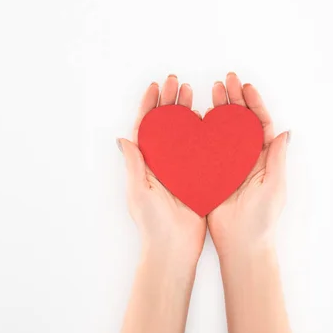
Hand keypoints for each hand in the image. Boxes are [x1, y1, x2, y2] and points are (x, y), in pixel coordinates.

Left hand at [118, 75, 206, 266]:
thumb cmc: (152, 224)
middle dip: (170, 102)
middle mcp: (162, 164)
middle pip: (166, 126)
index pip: (147, 128)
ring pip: (183, 134)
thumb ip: (134, 164)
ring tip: (192, 93)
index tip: (156, 86)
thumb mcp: (139, 192)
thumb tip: (123, 138)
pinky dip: (204, 134)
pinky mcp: (196, 179)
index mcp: (146, 165)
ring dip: (186, 112)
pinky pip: (200, 152)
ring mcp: (180, 170)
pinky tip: (210, 120)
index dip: (150, 106)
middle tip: (177, 82)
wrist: (174, 249)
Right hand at [207, 73, 288, 256]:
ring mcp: (229, 165)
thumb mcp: (274, 186)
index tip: (245, 86)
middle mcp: (247, 158)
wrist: (241, 244)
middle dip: (235, 99)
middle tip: (226, 80)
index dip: (254, 104)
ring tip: (212, 90)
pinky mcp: (212, 174)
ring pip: (223, 131)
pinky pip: (207, 148)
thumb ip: (277, 158)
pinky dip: (203, 132)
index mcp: (265, 159)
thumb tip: (285, 131)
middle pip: (241, 122)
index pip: (260, 124)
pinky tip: (197, 117)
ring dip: (219, 110)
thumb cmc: (262, 218)